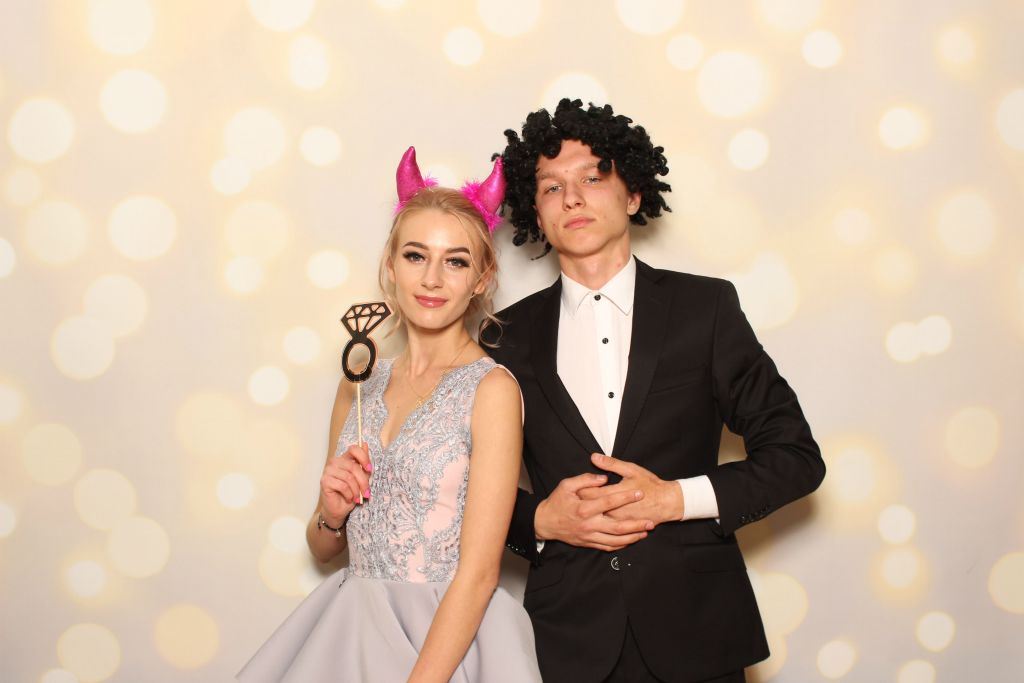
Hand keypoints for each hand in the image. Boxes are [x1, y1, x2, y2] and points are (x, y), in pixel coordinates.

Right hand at [319, 442, 372, 525]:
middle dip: (363, 481)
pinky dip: (349, 494)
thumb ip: (363, 463)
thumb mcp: (361, 478)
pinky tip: (350, 498)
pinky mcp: (325, 481)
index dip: (363, 457)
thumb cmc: (350, 493)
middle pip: (353, 466)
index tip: (369, 469)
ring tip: (358, 497)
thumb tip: (366, 445)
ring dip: (356, 490)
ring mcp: (328, 471)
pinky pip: (342, 486)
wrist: (339, 509)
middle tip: (367, 492)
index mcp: (344, 459)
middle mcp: (335, 462)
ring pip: (348, 477)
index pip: (354, 449)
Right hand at [534, 472, 653, 551]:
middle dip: (636, 524)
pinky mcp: (588, 543)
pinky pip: (608, 547)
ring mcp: (589, 536)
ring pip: (615, 540)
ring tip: (645, 532)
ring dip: (632, 537)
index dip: (625, 497)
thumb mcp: (566, 485)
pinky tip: (631, 540)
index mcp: (583, 508)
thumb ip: (586, 479)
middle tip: (650, 521)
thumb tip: (604, 478)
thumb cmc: (555, 502)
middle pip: (617, 527)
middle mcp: (588, 524)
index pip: (609, 502)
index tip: (639, 493)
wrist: (544, 523)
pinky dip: (621, 545)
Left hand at [578, 453, 683, 525]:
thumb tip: (594, 457)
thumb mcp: (631, 469)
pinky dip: (600, 526)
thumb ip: (611, 464)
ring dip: (590, 516)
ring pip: (597, 521)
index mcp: (614, 494)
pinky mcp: (624, 529)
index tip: (576, 487)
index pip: (589, 493)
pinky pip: (607, 530)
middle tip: (575, 499)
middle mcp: (615, 511)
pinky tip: (597, 522)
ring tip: (585, 511)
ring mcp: (619, 522)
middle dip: (581, 504)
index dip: (580, 490)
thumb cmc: (650, 484)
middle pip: (590, 508)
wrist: (667, 503)